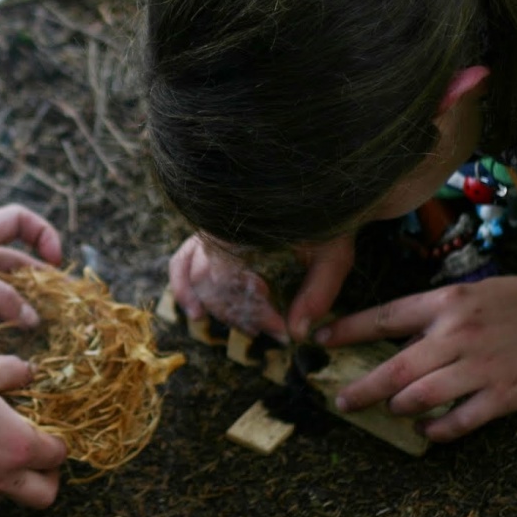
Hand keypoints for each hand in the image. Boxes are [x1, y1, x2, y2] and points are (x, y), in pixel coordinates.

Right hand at [0, 355, 67, 507]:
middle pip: (44, 495)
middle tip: (38, 451)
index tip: (48, 424)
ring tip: (2, 447)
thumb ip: (14, 370)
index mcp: (17, 445)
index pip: (58, 455)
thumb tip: (30, 372)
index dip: (59, 439)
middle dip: (49, 475)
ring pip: (10, 497)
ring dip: (16, 479)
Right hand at [168, 233, 355, 342]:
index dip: (252, 312)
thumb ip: (317, 293)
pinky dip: (184, 287)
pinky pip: (182, 261)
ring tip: (246, 328)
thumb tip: (297, 333)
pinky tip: (196, 313)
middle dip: (239, 314)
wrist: (316, 183)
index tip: (281, 329)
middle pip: (209, 282)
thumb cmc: (328, 218)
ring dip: (214, 307)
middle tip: (269, 331)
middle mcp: (218, 226)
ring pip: (192, 275)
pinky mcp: (210, 234)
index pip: (229, 280)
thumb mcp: (333, 254)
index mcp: (244, 228)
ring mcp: (210, 229)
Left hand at [315, 276, 516, 440]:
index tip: (319, 339)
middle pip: (394, 367)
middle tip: (341, 400)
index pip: (384, 317)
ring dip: (397, 407)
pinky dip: (437, 429)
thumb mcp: (477, 293)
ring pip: (419, 396)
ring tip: (390, 410)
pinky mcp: (504, 395)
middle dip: (361, 388)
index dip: (347, 330)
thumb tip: (398, 334)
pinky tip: (426, 431)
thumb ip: (438, 314)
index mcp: (448, 302)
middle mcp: (458, 334)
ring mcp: (480, 366)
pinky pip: (459, 420)